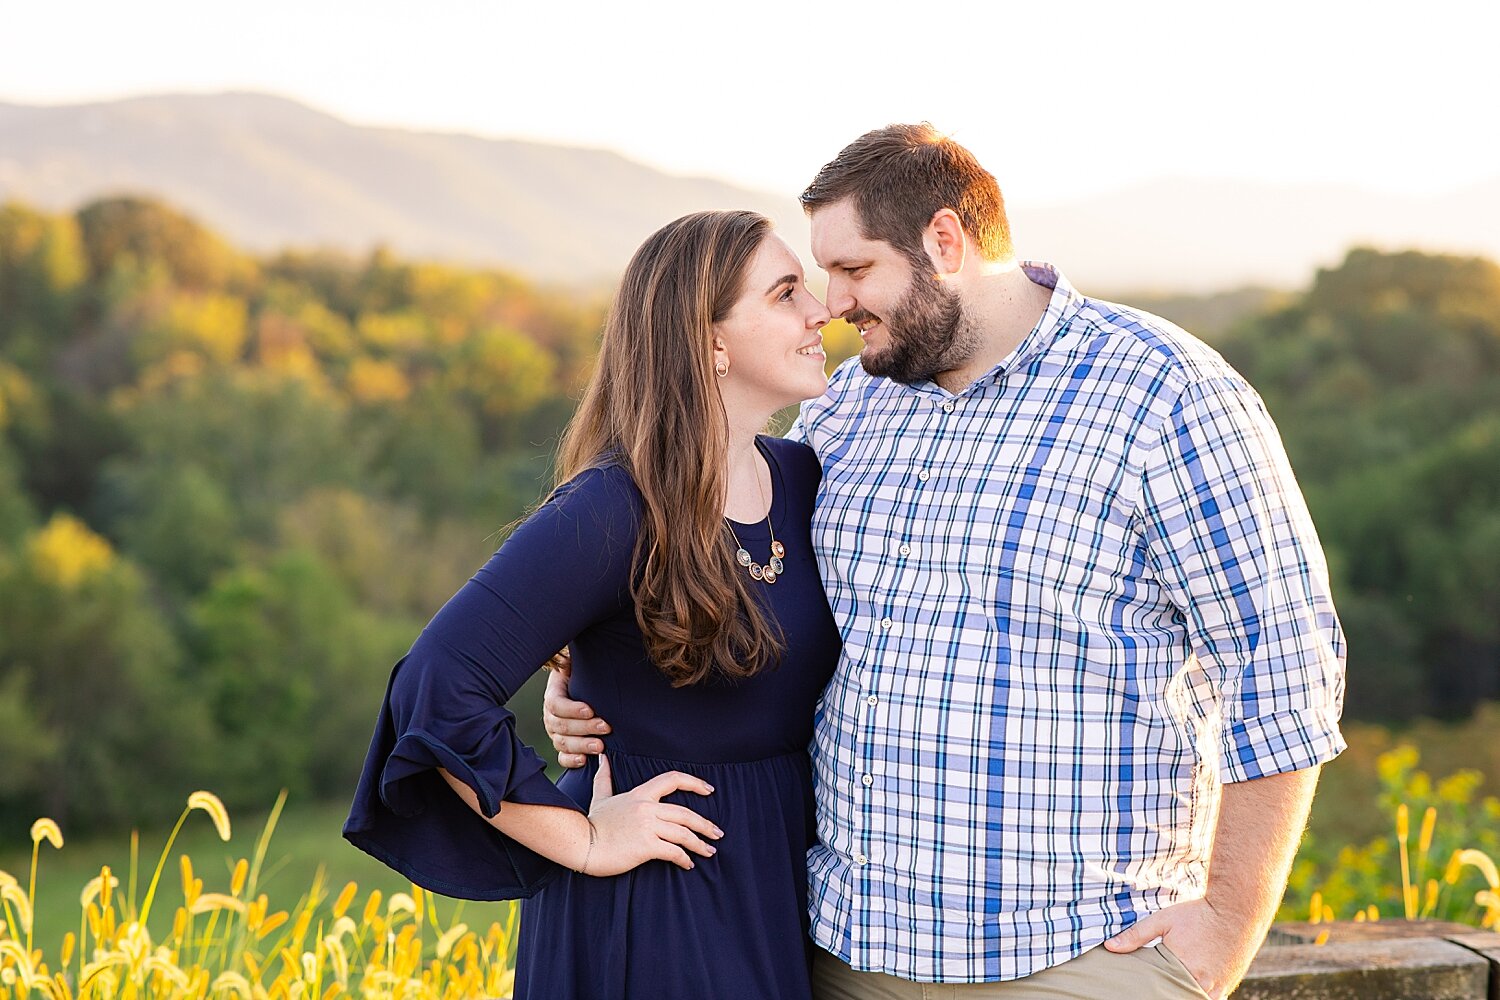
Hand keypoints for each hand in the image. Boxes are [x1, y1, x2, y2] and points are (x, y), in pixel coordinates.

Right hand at [543, 658, 608, 767]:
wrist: (586, 688)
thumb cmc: (585, 675)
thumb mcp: (580, 665)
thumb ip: (578, 662)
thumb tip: (583, 655)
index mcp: (554, 693)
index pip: (556, 704)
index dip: (572, 709)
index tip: (590, 709)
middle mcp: (551, 715)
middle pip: (561, 725)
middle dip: (585, 727)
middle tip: (606, 727)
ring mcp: (555, 732)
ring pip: (562, 742)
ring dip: (582, 745)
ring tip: (601, 746)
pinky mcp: (563, 746)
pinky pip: (562, 757)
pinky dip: (571, 760)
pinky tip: (584, 760)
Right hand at [582, 754, 721, 874]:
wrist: (581, 844)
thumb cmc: (592, 824)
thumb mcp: (600, 797)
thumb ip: (605, 778)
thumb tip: (603, 757)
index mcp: (640, 794)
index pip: (673, 779)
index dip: (694, 783)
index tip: (709, 790)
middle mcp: (646, 808)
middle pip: (685, 813)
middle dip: (705, 824)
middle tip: (717, 833)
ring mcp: (647, 826)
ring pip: (683, 833)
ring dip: (700, 844)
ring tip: (709, 851)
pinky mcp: (646, 846)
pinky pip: (674, 851)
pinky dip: (685, 858)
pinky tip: (688, 864)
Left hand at [1103, 898, 1255, 999]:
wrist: (1236, 910)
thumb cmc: (1198, 913)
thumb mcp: (1164, 919)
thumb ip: (1136, 935)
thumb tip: (1109, 946)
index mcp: (1182, 966)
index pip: (1159, 989)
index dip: (1151, 989)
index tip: (1141, 987)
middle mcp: (1201, 980)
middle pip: (1176, 995)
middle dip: (1166, 992)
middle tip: (1156, 986)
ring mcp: (1217, 986)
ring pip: (1194, 998)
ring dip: (1183, 993)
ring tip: (1172, 986)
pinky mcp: (1228, 985)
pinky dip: (1200, 995)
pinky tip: (1189, 989)